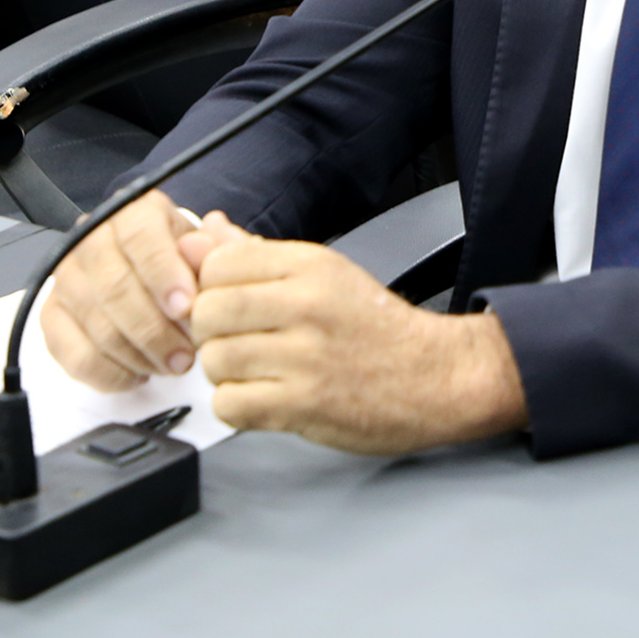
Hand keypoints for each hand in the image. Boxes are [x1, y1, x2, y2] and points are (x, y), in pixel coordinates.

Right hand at [40, 191, 201, 390]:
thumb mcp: (205, 248)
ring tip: (172, 366)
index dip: (164, 274)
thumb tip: (208, 247)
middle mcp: (91, 239)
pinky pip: (74, 355)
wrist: (149, 269)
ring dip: (138, 356)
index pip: (140, 237)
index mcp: (132, 212)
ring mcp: (66, 278)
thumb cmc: (182, 259)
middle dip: (155, 331)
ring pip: (96, 325)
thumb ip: (214, 250)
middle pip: (115, 288)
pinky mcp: (52, 316)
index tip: (186, 308)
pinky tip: (139, 372)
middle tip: (186, 357)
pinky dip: (110, 374)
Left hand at [187, 213, 528, 455]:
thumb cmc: (378, 326)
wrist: (434, 376)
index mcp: (310, 266)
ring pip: (214, 360)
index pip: (218, 264)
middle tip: (236, 340)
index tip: (227, 302)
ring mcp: (305, 357)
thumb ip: (257, 253)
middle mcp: (306, 305)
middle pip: (207, 312)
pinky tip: (262, 396)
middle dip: (211, 332)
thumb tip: (204, 231)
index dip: (210, 287)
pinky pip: (230, 405)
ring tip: (253, 370)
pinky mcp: (304, 404)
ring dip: (224, 372)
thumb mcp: (325, 273)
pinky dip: (237, 406)